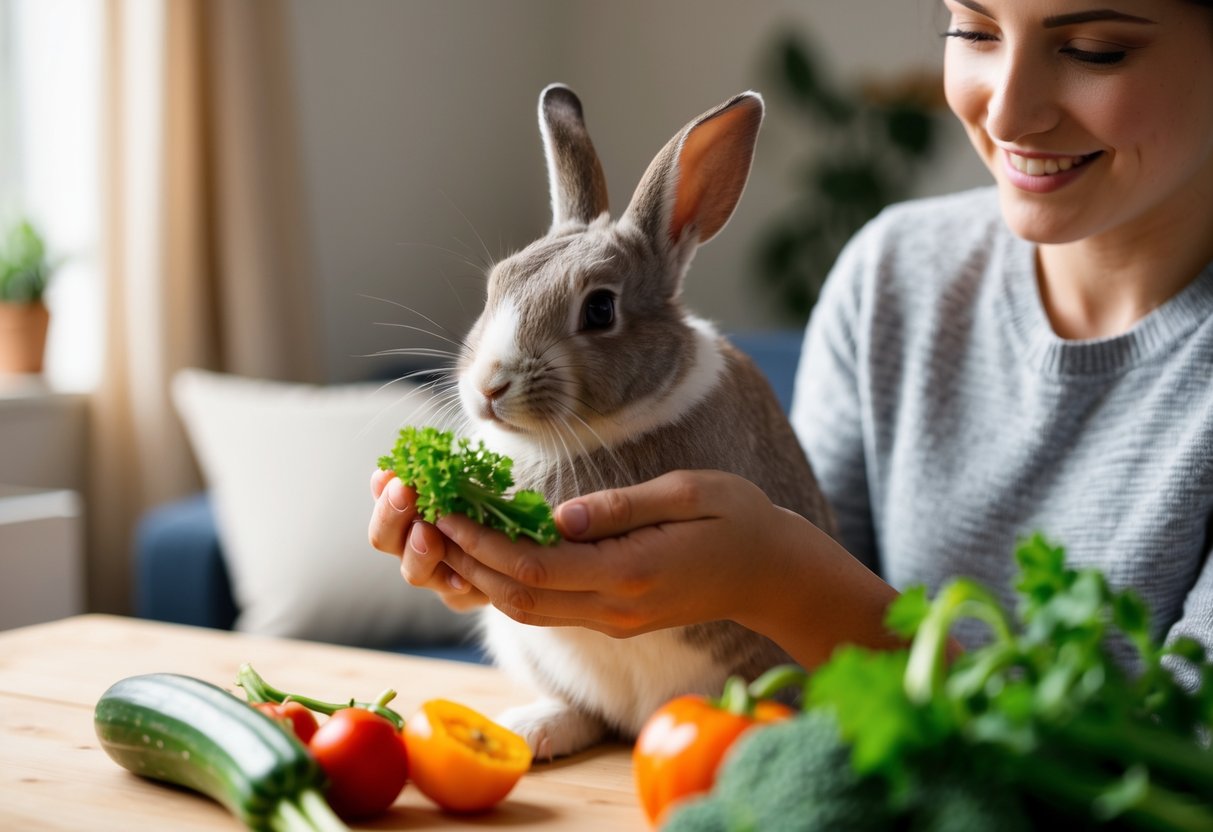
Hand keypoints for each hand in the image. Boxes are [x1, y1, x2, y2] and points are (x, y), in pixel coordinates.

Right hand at [368, 468, 487, 611]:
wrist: (526, 534)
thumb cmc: (492, 495)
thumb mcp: (470, 478)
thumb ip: (440, 471)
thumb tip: (409, 454)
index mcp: (408, 513)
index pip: (382, 503)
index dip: (382, 491)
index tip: (390, 474)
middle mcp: (413, 545)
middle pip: (383, 538)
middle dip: (391, 514)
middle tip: (405, 493)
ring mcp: (435, 574)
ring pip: (412, 570)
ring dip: (418, 552)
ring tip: (429, 535)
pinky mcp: (461, 596)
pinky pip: (451, 596)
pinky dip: (454, 585)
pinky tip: (463, 578)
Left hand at [433, 470, 810, 638]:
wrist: (775, 576)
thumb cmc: (739, 519)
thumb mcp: (689, 493)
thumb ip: (622, 507)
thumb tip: (558, 516)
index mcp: (631, 573)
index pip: (535, 568)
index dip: (481, 543)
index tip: (443, 510)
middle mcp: (615, 608)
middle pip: (517, 597)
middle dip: (465, 562)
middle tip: (424, 521)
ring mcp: (613, 620)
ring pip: (528, 610)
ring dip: (480, 577)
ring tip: (443, 536)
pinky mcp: (615, 619)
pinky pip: (549, 607)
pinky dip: (510, 583)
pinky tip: (490, 551)